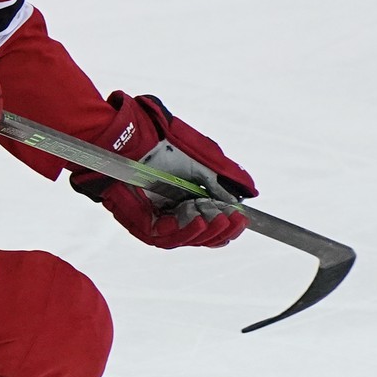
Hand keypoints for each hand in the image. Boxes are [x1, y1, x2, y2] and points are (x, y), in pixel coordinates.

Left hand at [70, 92, 256, 247]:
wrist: (133, 138)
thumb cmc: (162, 145)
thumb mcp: (201, 161)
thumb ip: (222, 180)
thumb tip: (244, 196)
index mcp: (189, 199)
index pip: (212, 222)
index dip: (229, 224)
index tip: (242, 218)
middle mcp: (174, 212)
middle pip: (202, 235)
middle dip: (221, 229)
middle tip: (234, 220)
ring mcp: (157, 219)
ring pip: (185, 238)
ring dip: (206, 231)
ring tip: (220, 220)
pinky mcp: (140, 223)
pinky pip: (164, 236)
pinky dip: (182, 230)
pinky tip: (197, 219)